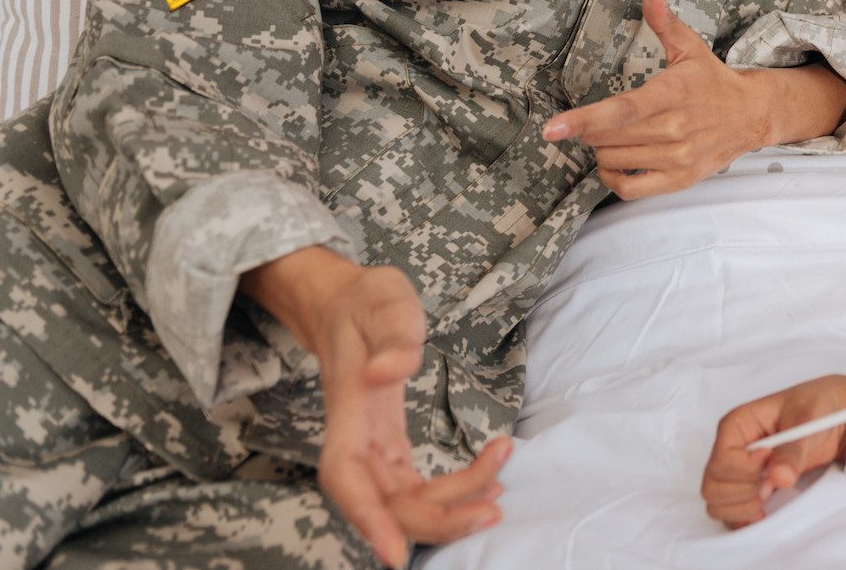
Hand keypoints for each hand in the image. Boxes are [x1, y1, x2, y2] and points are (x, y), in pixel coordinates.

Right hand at [301, 261, 509, 565]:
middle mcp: (354, 437)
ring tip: (500, 491)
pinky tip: (487, 483)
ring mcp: (369, 446)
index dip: (365, 518)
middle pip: (384, 501)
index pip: (345, 476)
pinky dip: (448, 492)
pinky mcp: (387, 446)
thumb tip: (388, 372)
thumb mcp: (384, 300)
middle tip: (493, 509)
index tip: (394, 553)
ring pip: (402, 501)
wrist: (347, 302)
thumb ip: (393, 336)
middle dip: (435, 517)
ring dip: (449, 508)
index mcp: (348, 408)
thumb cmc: (366, 300)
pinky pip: (413, 486)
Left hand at [543, 0, 772, 199]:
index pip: (621, 110)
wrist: (752, 115)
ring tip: (615, 136)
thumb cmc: (712, 80)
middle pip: (608, 138)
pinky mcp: (680, 179)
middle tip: (602, 117)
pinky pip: (629, 189)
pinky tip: (615, 162)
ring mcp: (678, 158)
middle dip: (591, 128)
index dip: (583, 120)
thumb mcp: (689, 47)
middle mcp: (675, 129)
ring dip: (602, 149)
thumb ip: (663, 20)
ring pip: (614, 160)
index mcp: (672, 94)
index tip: (552, 128)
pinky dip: (612, 177)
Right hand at [700, 375, 845, 528]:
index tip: (772, 459)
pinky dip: (742, 517)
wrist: (835, 418)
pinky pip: (729, 511)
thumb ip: (793, 450)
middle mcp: (730, 447)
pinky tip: (764, 511)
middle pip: (712, 486)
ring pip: (716, 502)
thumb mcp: (808, 420)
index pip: (722, 463)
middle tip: (772, 483)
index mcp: (737, 424)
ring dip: (742, 507)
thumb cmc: (816, 407)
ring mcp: (736, 468)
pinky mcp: (746, 484)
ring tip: (769, 494)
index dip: (748, 470)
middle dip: (744, 492)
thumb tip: (778, 477)